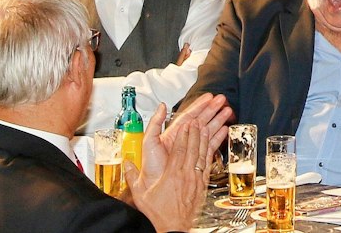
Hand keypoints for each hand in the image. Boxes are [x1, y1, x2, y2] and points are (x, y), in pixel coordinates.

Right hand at [129, 95, 229, 232]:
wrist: (174, 227)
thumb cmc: (159, 212)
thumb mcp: (141, 195)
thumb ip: (133, 176)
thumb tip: (126, 163)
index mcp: (171, 174)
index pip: (179, 149)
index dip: (184, 135)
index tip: (186, 124)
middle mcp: (186, 174)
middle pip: (193, 148)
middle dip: (196, 132)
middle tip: (199, 118)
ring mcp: (196, 179)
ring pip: (202, 154)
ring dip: (205, 138)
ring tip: (209, 125)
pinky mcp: (202, 184)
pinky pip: (208, 164)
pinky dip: (211, 152)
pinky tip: (214, 144)